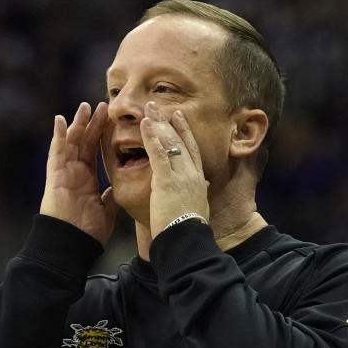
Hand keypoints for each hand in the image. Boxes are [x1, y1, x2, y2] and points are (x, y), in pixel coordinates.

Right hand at [40, 102, 118, 244]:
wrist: (72, 245)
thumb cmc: (87, 233)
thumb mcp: (105, 212)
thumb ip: (110, 198)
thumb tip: (116, 189)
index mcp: (86, 180)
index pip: (95, 151)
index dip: (102, 134)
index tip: (111, 119)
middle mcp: (74, 173)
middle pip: (84, 142)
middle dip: (93, 123)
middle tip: (103, 104)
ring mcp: (64, 173)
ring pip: (71, 143)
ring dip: (77, 124)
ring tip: (85, 106)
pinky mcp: (55, 176)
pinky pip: (56, 153)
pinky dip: (58, 136)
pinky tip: (60, 120)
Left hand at [141, 102, 209, 237]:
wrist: (186, 242)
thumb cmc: (188, 231)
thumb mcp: (197, 207)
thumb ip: (197, 194)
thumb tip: (202, 187)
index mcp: (198, 181)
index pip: (192, 150)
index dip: (185, 132)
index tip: (178, 117)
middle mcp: (192, 174)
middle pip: (181, 141)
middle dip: (170, 122)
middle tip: (160, 105)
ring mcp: (181, 176)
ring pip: (170, 143)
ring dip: (159, 123)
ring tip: (149, 107)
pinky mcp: (167, 181)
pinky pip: (158, 154)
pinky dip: (151, 137)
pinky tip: (145, 124)